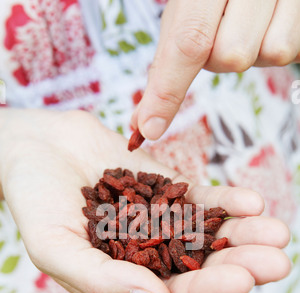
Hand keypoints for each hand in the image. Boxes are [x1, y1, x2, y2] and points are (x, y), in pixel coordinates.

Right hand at [0, 109, 290, 292]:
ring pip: (206, 237)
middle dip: (238, 267)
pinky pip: (199, 202)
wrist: (35, 147)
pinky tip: (251, 202)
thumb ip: (101, 279)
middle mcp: (143, 261)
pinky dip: (225, 203)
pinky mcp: (164, 195)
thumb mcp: (55, 246)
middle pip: (197, 271)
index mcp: (118, 287)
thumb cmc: (34, 200)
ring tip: (278, 233)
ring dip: (242, 237)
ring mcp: (157, 227)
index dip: (204, 292)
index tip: (241, 279)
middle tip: (276, 262)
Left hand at [132, 0, 299, 139]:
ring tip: (250, 23)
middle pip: (231, 57)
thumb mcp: (184, 14)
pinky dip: (278, 44)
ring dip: (253, 50)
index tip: (151, 129)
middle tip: (223, 29)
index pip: (187, 42)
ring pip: (269, 54)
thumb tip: (141, 123)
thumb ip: (164, 66)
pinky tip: (270, 23)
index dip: (168, 90)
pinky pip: (291, 50)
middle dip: (220, 56)